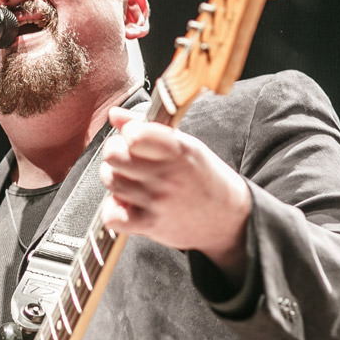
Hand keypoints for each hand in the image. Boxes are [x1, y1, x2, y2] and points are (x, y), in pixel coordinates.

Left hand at [99, 106, 250, 279]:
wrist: (228, 219)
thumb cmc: (204, 179)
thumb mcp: (185, 146)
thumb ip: (147, 128)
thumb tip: (114, 114)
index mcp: (178, 150)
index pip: (135, 134)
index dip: (128, 132)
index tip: (134, 137)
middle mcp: (166, 175)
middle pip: (114, 155)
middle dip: (115, 153)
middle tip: (126, 158)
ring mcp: (157, 201)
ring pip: (111, 180)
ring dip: (115, 178)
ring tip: (130, 180)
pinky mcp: (149, 225)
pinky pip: (111, 216)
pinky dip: (112, 211)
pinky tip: (126, 205)